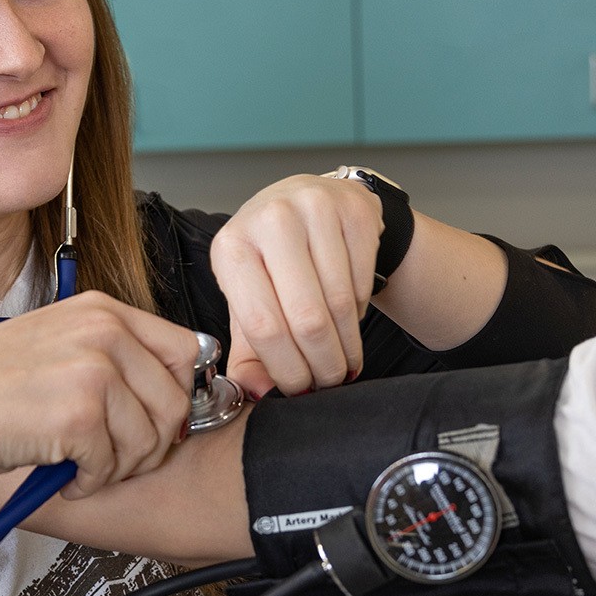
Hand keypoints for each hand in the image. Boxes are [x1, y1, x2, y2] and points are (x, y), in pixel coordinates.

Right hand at [0, 294, 201, 581]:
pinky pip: (114, 465)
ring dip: (118, 466)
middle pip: (177, 401)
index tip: (150, 424)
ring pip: (152, 439)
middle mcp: (103, 329)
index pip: (186, 351)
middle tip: (109, 457)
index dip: (174, 397)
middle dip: (150, 442)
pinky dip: (89, 482)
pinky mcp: (79, 412)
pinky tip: (60, 474)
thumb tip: (174, 394)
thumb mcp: (54, 347)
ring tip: (79, 464)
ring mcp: (94, 368)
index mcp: (100, 309)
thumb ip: (112, 357)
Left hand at [210, 173, 380, 396]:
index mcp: (231, 247)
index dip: (286, 368)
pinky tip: (349, 316)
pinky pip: (364, 282)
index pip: (263, 324)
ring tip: (343, 359)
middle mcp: (270, 220)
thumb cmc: (271, 258)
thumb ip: (248, 353)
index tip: (300, 390)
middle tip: (329, 382)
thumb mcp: (248, 300)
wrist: (308, 202)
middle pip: (307, 318)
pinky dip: (360, 312)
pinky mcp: (355, 208)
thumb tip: (259, 393)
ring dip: (346, 345)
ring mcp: (315, 208)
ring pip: (341, 303)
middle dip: (323, 364)